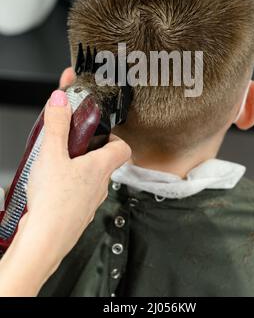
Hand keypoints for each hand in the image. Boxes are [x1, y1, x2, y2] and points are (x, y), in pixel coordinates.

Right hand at [0, 87, 130, 295]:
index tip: (101, 131)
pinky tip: (50, 188)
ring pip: (90, 180)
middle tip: (72, 144)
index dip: (115, 137)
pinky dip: (68, 189)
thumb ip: (57, 124)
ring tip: (57, 165)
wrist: (43, 242)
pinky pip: (77, 197)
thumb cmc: (53, 202)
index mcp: (100, 167)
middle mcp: (100, 186)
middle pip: (105, 163)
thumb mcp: (52, 154)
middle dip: (90, 151)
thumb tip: (61, 99)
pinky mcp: (76, 216)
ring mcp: (89, 203)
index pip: (123, 148)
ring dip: (78, 170)